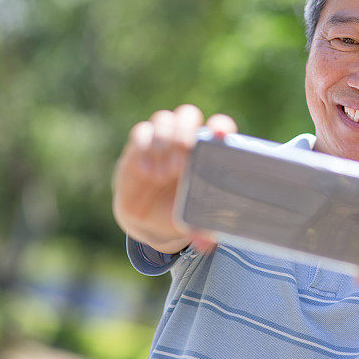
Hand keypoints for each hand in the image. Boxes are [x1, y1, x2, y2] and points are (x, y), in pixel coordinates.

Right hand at [112, 104, 235, 253]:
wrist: (149, 219)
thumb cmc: (180, 213)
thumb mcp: (194, 221)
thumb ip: (203, 230)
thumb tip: (207, 243)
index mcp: (207, 152)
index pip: (218, 126)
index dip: (220, 126)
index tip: (219, 134)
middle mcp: (184, 139)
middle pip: (188, 115)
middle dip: (185, 133)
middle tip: (180, 165)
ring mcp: (161, 140)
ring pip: (164, 118)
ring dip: (164, 142)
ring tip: (160, 175)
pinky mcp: (138, 145)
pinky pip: (141, 132)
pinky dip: (144, 147)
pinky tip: (145, 171)